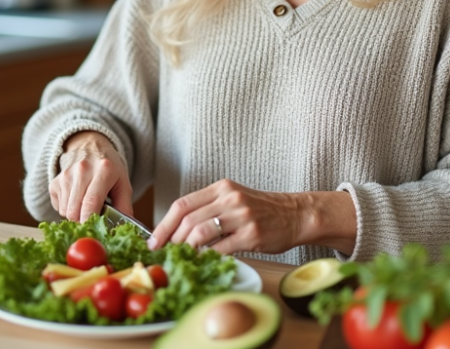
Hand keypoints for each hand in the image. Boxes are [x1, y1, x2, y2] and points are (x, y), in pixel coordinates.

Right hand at [50, 131, 132, 222]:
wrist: (90, 146)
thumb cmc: (109, 168)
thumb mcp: (123, 183)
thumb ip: (125, 206)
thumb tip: (124, 228)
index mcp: (103, 170)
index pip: (91, 202)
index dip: (89, 221)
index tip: (93, 232)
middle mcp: (82, 170)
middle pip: (74, 211)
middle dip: (83, 222)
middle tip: (93, 220)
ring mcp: (66, 175)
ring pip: (65, 211)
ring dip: (76, 215)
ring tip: (86, 205)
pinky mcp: (55, 181)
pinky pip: (58, 207)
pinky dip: (67, 209)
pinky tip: (76, 199)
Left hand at [148, 179, 304, 254]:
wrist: (296, 214)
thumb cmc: (261, 210)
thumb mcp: (233, 200)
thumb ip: (209, 209)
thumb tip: (177, 231)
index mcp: (221, 188)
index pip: (182, 204)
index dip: (163, 224)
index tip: (153, 240)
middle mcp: (229, 199)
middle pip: (187, 219)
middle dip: (170, 240)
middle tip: (163, 254)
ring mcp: (241, 216)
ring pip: (200, 233)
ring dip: (186, 249)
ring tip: (181, 258)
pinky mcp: (251, 235)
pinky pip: (221, 248)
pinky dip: (207, 257)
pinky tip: (202, 262)